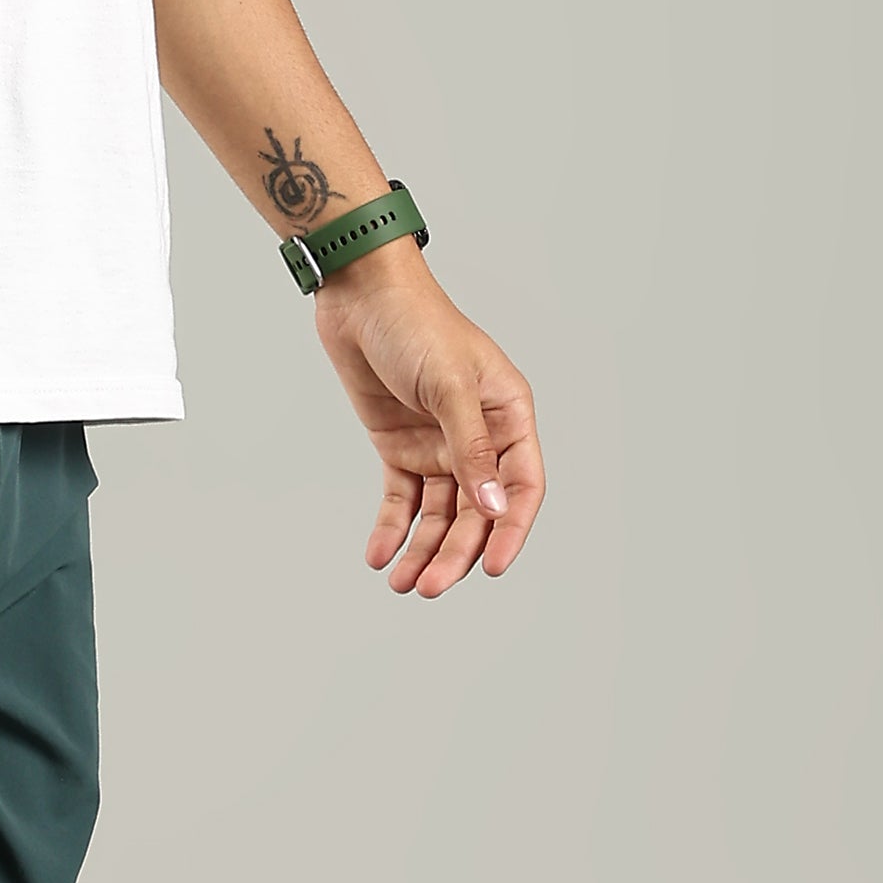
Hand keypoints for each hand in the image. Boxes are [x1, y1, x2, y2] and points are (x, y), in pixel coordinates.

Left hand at [310, 251, 545, 594]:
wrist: (360, 295)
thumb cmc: (416, 323)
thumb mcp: (448, 385)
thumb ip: (471, 447)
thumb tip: (492, 507)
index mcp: (509, 415)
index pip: (521, 487)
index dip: (510, 531)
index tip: (490, 568)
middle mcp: (479, 436)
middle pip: (476, 510)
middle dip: (455, 551)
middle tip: (429, 586)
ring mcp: (439, 444)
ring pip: (440, 513)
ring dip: (424, 549)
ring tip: (402, 584)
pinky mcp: (400, 446)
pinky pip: (402, 499)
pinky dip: (393, 529)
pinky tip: (379, 556)